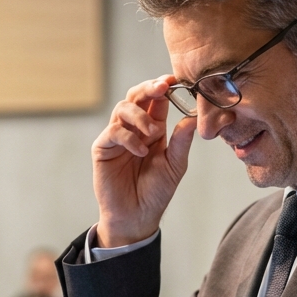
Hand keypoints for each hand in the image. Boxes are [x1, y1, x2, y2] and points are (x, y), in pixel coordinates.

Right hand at [93, 76, 195, 246]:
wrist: (137, 216)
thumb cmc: (156, 192)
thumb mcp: (175, 165)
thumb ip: (181, 141)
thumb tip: (193, 117)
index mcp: (153, 129)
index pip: (156, 100)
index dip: (163, 87)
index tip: (174, 79)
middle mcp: (134, 129)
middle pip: (136, 97)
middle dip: (149, 88)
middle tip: (162, 87)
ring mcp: (117, 137)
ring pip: (122, 109)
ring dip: (140, 116)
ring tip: (153, 133)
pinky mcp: (103, 148)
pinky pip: (113, 132)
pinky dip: (129, 137)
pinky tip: (141, 151)